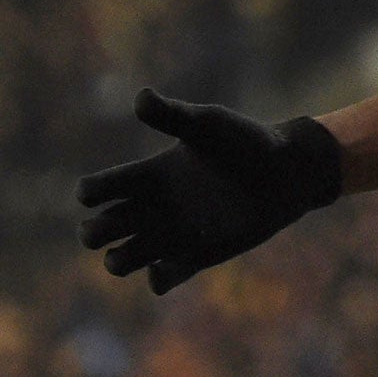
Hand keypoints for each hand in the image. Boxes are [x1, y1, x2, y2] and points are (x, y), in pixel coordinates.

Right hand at [77, 89, 342, 293]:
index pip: (95, 190)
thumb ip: (173, 115)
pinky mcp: (196, 255)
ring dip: (118, 261)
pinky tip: (165, 267)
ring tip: (133, 253)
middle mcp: (153, 207)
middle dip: (93, 233)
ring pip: (120, 259)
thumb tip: (141, 97)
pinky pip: (161, 279)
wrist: (287, 172)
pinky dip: (156, 279)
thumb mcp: (207, 125)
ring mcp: (173, 234)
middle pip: (96, 230)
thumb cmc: (247, 142)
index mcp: (147, 175)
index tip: (105, 191)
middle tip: (118, 223)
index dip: (90, 192)